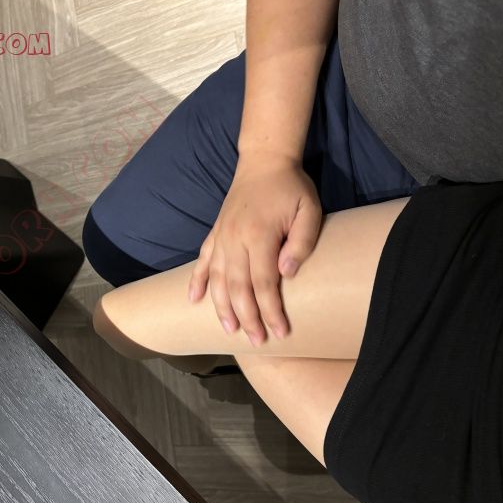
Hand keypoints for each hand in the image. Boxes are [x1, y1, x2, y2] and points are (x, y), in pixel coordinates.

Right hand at [187, 151, 321, 346]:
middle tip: (257, 341)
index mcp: (258, 236)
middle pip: (238, 288)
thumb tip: (287, 273)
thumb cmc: (292, 188)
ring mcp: (222, 237)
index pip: (264, 284)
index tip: (280, 332)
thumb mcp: (309, 210)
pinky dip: (197, 281)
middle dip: (247, 318)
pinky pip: (202, 261)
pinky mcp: (215, 233)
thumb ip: (301, 242)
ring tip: (229, 330)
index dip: (271, 311)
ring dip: (222, 307)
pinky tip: (193, 300)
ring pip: (218, 280)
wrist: (264, 160)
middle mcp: (235, 239)